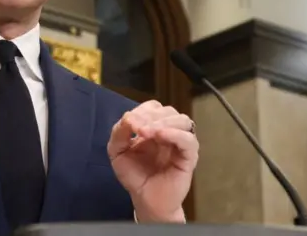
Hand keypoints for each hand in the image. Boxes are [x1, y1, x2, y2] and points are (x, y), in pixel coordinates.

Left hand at [107, 100, 197, 222]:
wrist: (144, 199)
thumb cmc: (134, 175)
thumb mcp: (117, 151)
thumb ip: (119, 132)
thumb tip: (128, 116)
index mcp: (153, 127)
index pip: (153, 108)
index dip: (142, 111)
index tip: (130, 122)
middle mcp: (169, 132)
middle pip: (168, 111)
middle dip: (151, 116)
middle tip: (138, 129)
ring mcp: (180, 143)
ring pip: (182, 120)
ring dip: (163, 122)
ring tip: (147, 133)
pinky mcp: (188, 157)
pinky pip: (189, 140)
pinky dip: (175, 134)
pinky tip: (160, 136)